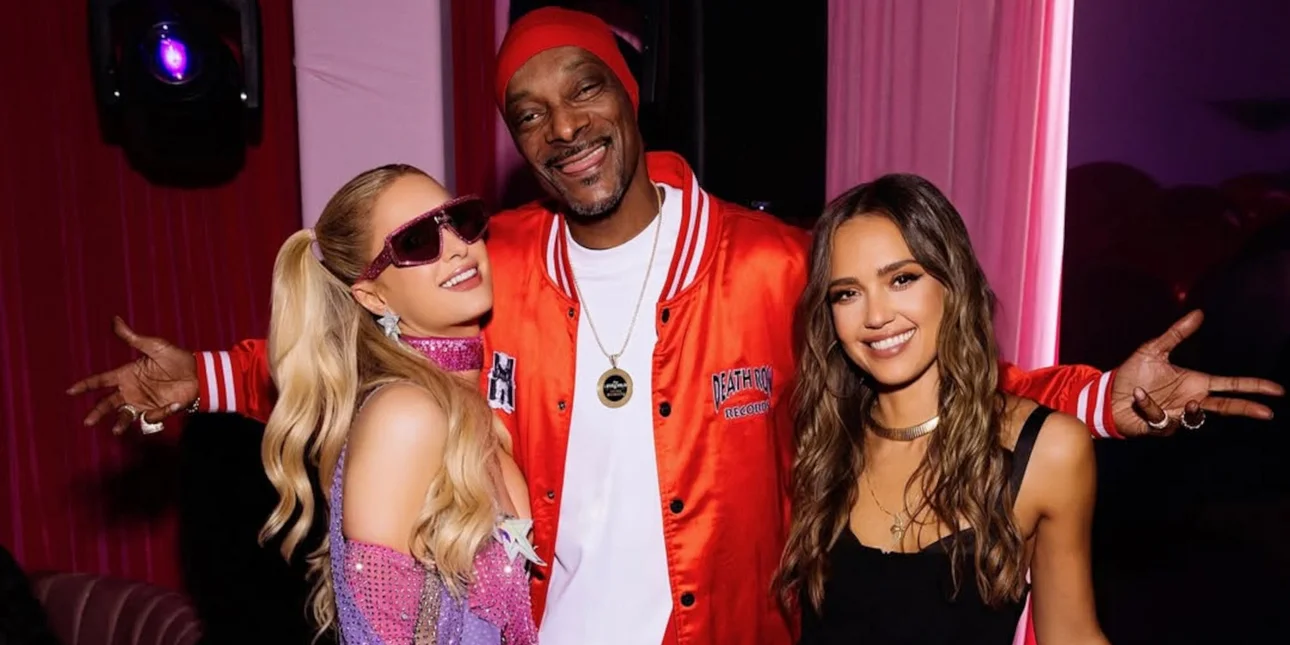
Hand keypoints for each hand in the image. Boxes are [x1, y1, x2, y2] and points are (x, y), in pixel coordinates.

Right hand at [66, 316, 198, 434]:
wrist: (198, 372)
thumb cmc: (176, 357)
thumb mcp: (153, 345)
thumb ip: (132, 337)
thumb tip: (115, 319)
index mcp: (126, 374)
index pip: (101, 381)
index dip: (86, 386)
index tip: (70, 391)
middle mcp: (131, 390)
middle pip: (108, 403)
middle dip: (97, 412)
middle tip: (87, 422)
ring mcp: (143, 402)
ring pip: (125, 415)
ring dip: (120, 422)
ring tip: (116, 430)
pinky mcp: (158, 411)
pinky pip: (151, 417)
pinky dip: (157, 414)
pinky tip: (170, 404)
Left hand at [1111, 310, 1283, 436]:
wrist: (1108, 393)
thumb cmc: (1132, 374)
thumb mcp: (1154, 350)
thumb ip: (1177, 334)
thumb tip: (1199, 313)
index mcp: (1195, 383)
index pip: (1231, 386)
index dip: (1253, 387)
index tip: (1276, 390)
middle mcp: (1191, 400)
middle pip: (1226, 408)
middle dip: (1246, 409)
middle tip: (1267, 413)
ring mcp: (1177, 416)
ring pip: (1193, 417)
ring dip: (1179, 406)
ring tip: (1149, 393)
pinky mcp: (1161, 427)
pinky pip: (1161, 418)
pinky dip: (1148, 405)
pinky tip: (1137, 397)